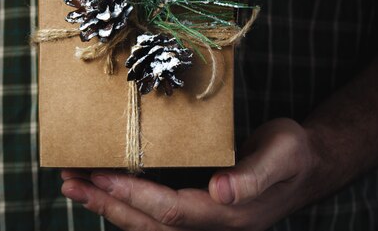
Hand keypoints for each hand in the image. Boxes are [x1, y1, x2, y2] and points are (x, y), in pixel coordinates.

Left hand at [61, 118, 320, 230]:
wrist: (307, 167)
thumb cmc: (294, 154)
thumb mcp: (282, 156)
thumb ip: (252, 177)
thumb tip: (220, 193)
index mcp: (229, 216)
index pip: (171, 211)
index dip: (133, 196)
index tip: (98, 175)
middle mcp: (212, 227)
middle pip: (150, 225)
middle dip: (107, 204)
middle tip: (70, 183)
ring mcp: (205, 225)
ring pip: (148, 226)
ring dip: (109, 207)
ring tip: (75, 186)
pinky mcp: (200, 215)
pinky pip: (156, 219)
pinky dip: (127, 206)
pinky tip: (106, 192)